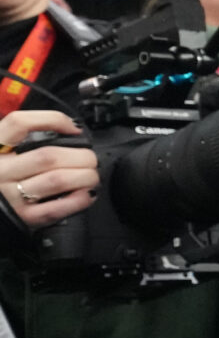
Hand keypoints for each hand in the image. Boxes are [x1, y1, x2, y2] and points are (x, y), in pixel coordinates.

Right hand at [0, 110, 97, 229]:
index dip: (53, 120)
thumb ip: (25, 138)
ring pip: (58, 180)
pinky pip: (57, 208)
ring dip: (85, 177)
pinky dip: (80, 199)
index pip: (19, 123)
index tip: (74, 129)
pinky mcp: (23, 217)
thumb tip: (70, 129)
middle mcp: (0, 170)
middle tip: (90, 159)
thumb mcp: (3, 151)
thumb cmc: (0, 177)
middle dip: (82, 156)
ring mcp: (10, 196)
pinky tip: (86, 193)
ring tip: (91, 175)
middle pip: (49, 156)